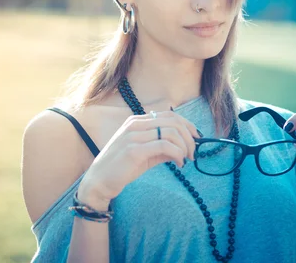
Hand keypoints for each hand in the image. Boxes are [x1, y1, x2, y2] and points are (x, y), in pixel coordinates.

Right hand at [77, 110, 199, 208]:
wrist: (99, 181)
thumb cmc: (121, 167)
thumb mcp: (144, 153)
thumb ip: (161, 147)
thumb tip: (183, 147)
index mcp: (136, 121)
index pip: (169, 115)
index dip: (187, 125)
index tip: (196, 139)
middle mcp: (135, 124)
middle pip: (173, 121)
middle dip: (189, 137)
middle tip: (193, 153)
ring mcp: (133, 136)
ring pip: (171, 132)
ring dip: (184, 147)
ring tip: (186, 160)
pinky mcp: (134, 150)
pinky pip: (164, 146)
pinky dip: (177, 154)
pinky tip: (179, 164)